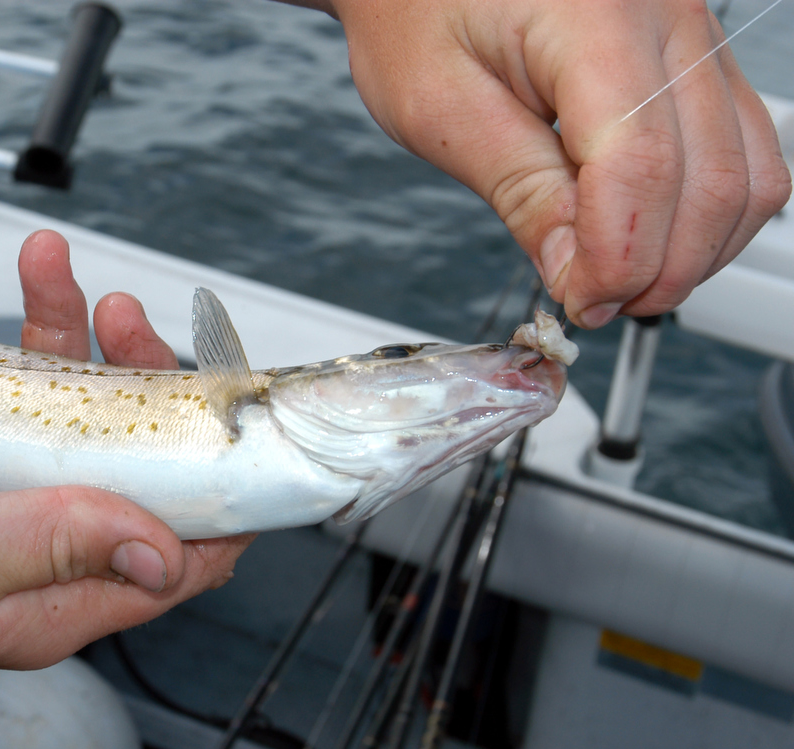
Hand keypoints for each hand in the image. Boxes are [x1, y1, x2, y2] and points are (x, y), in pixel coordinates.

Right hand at [0, 228, 250, 696]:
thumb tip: (165, 552)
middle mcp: (26, 533)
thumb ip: (60, 543)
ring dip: (51, 315)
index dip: (215, 491)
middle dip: (131, 371)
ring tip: (45, 257)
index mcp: (46, 591)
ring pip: (49, 388)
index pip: (173, 551)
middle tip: (118, 312)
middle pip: (122, 449)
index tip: (229, 414)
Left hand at [328, 0, 790, 326]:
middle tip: (591, 304)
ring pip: (748, 175)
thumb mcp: (439, 109)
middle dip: (658, 271)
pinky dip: (703, 214)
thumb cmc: (416, 11)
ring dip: (690, 254)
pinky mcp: (696, 57)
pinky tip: (645, 240)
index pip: (642, 166)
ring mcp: (694, 34)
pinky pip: (741, 151)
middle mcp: (667, 16)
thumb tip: (577, 274)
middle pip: (714, 180)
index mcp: (593, 18)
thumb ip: (520, 191)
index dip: (618, 258)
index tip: (577, 302)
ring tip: (616, 281)